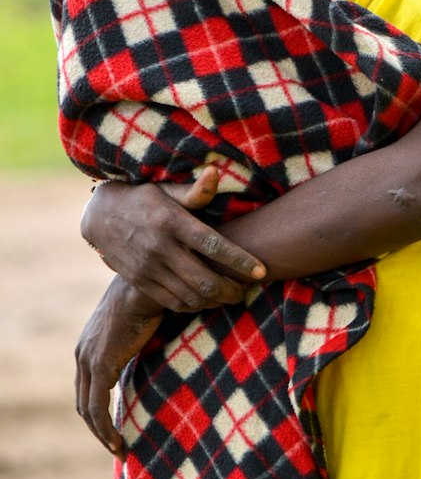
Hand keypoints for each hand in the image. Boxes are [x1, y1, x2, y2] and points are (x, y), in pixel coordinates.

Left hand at [75, 276, 162, 454]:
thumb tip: (170, 351)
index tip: (118, 427)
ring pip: (88, 409)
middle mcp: (83, 352)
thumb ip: (148, 343)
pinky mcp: (101, 365)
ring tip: (121, 452)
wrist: (150, 283)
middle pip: (83, 400)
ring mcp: (89, 359)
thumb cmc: (156, 298)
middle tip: (118, 446)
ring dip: (103, 434)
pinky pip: (97, 408)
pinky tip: (119, 444)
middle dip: (99, 427)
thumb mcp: (147, 325)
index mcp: (90, 343)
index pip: (88, 385)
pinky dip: (106, 430)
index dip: (100, 409)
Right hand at [81, 166, 266, 311]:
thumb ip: (195, 191)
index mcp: (172, 222)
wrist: (100, 217)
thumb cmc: (145, 199)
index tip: (261, 272)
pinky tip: (208, 300)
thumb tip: (216, 172)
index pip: (213, 246)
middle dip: (233, 290)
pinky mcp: (140, 283)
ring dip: (217, 301)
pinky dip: (195, 306)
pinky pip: (173, 302)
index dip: (240, 261)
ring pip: (191, 296)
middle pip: (205, 280)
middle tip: (248, 289)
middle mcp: (160, 248)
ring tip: (233, 295)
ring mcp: (148, 269)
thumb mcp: (167, 190)